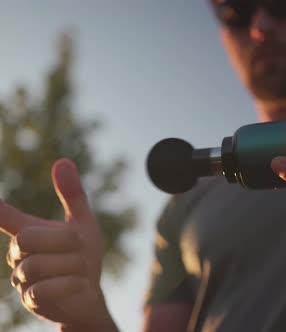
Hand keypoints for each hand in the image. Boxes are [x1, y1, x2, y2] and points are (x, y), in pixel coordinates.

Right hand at [1, 159, 114, 330]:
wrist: (88, 295)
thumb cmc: (82, 256)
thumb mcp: (83, 223)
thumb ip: (73, 195)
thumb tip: (63, 161)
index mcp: (29, 231)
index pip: (5, 217)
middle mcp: (18, 254)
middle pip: (27, 238)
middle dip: (61, 240)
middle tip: (80, 245)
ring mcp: (21, 278)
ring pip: (37, 265)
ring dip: (71, 264)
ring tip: (82, 267)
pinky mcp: (30, 300)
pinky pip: (43, 289)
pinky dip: (69, 283)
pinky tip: (82, 282)